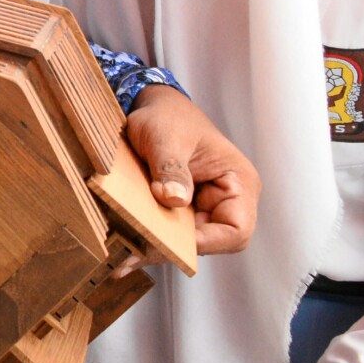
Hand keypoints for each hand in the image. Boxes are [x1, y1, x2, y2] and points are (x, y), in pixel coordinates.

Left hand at [126, 86, 259, 254]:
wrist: (153, 106)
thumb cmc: (167, 116)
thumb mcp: (165, 137)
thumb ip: (171, 167)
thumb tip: (174, 200)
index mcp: (238, 183)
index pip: (236, 230)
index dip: (206, 242)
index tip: (171, 242)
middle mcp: (226, 201)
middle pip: (208, 242)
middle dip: (174, 250)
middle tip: (135, 255)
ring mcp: (203, 207)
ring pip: (186, 242)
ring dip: (157, 247)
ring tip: (124, 256)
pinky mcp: (181, 210)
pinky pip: (169, 232)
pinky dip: (148, 238)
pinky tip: (124, 247)